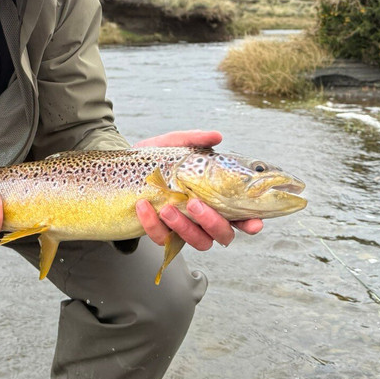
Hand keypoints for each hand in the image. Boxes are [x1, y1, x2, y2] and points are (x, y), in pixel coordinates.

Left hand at [133, 129, 263, 249]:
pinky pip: (163, 238)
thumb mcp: (175, 145)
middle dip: (212, 223)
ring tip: (167, 208)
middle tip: (194, 204)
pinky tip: (144, 205)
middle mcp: (206, 218)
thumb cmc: (160, 159)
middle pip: (223, 234)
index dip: (251, 222)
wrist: (125, 169)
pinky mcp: (163, 234)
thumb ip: (195, 140)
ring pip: (198, 242)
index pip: (242, 216)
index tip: (254, 223)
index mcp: (217, 198)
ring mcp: (186, 229)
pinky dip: (153, 224)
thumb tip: (216, 136)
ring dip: (184, 227)